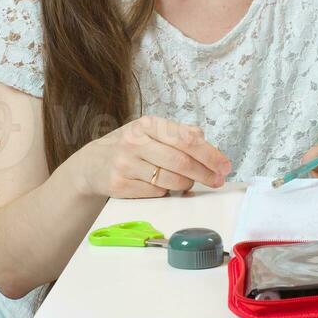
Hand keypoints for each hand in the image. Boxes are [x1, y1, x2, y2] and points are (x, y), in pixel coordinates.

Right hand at [76, 114, 231, 197]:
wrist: (92, 163)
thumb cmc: (131, 146)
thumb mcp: (152, 132)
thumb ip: (179, 133)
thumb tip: (204, 140)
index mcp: (148, 124)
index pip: (186, 139)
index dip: (209, 154)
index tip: (224, 166)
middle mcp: (135, 141)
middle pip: (181, 162)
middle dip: (204, 173)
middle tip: (217, 180)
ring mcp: (125, 163)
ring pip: (169, 180)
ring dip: (185, 184)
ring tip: (188, 182)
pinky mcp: (119, 185)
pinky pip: (154, 193)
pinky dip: (165, 192)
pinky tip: (164, 186)